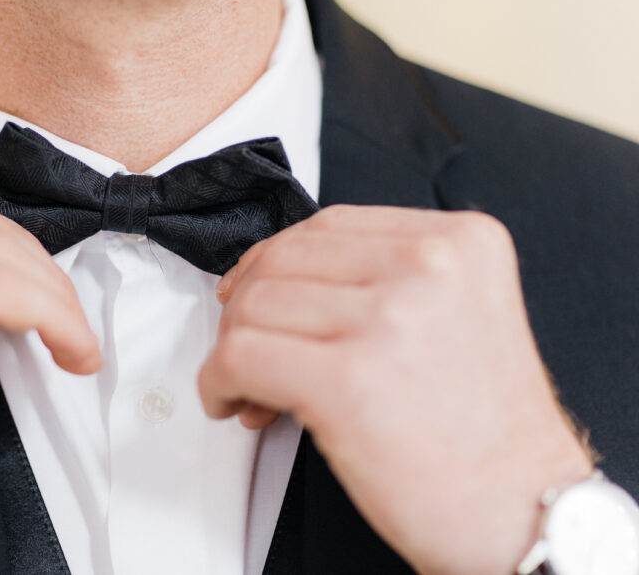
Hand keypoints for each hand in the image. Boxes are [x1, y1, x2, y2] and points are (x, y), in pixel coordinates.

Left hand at [199, 205, 592, 574]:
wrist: (523, 513)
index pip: (328, 226)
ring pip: (254, 306)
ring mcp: (389, 318)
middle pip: (284, 258)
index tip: (252, 292)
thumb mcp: (457, 315)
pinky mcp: (349, 378)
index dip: (273, 261)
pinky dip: (217, 380)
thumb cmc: (482, 432)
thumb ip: (380, 279)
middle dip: (246, 307)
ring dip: (232, 349)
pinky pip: (240, 356)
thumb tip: (271, 281)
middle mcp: (429, 266)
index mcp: (459, 241)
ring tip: (248, 388)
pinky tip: (232, 402)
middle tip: (244, 349)